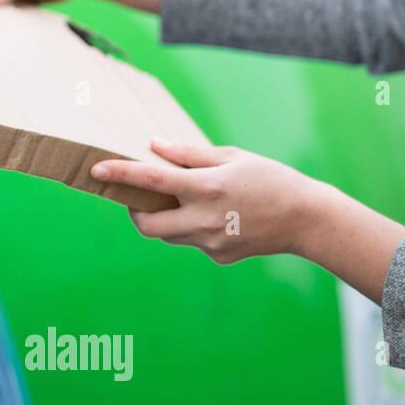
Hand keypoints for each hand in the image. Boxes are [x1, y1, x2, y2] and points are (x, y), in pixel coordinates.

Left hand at [90, 139, 322, 263]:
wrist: (307, 220)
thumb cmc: (271, 180)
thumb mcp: (232, 157)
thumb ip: (191, 155)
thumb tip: (155, 146)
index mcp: (207, 187)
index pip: (152, 179)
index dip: (121, 173)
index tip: (97, 169)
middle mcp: (204, 219)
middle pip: (146, 225)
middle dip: (134, 212)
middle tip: (140, 198)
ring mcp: (211, 243)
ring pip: (168, 236)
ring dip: (165, 220)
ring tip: (186, 202)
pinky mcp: (219, 257)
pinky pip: (192, 242)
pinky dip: (193, 229)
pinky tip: (219, 218)